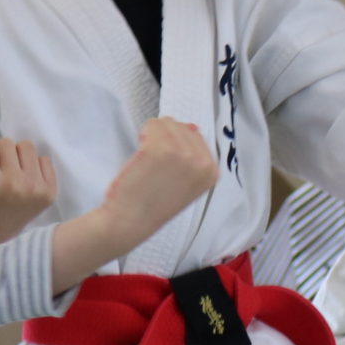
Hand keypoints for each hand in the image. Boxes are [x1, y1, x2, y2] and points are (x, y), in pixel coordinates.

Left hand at [99, 119, 218, 243]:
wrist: (131, 221)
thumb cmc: (154, 203)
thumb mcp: (187, 182)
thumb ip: (193, 156)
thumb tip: (192, 127)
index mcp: (212, 171)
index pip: (195, 136)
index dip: (176, 146)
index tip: (168, 169)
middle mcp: (202, 162)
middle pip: (181, 126)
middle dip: (164, 139)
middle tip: (156, 167)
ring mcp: (183, 154)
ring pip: (165, 123)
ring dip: (152, 137)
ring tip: (149, 163)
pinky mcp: (161, 149)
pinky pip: (151, 125)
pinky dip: (143, 136)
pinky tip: (141, 158)